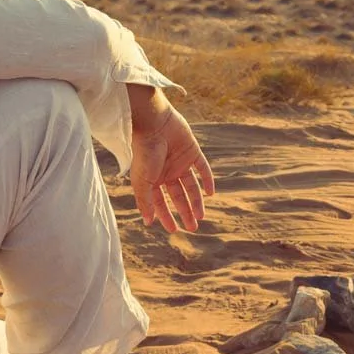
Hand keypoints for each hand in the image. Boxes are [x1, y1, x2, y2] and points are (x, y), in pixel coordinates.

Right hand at [127, 85, 213, 232]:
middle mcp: (167, 172)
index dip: (166, 216)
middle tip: (192, 227)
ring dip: (197, 201)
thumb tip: (148, 222)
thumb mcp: (142, 181)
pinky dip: (207, 179)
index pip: (160, 202)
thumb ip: (145, 201)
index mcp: (153, 179)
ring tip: (201, 217)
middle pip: (178, 196)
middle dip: (184, 212)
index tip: (174, 230)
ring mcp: (180, 162)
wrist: (153, 124)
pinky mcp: (192, 151)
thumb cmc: (144, 152)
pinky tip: (211, 193)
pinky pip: (202, 168)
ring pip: (191, 186)